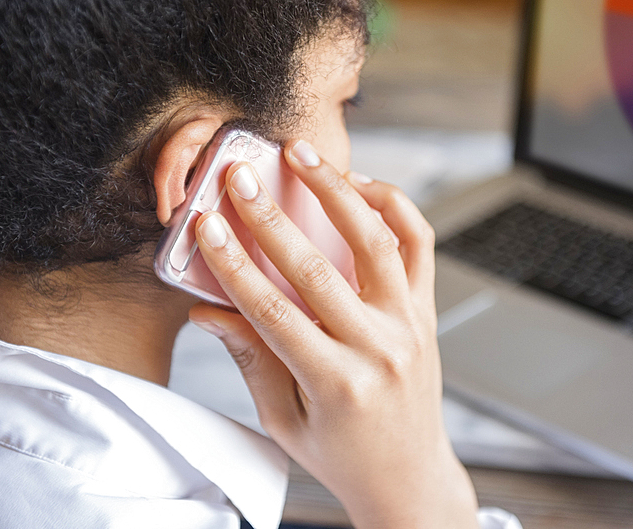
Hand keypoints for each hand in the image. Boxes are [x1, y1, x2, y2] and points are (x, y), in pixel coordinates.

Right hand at [187, 139, 478, 528]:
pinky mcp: (426, 309)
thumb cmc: (342, 454)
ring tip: (301, 155)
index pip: (273, 311)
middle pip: (316, 268)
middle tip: (240, 178)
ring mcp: (409, 324)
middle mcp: (378, 348)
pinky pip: (418, 243)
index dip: (233, 263)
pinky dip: (392, 205)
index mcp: (336, 383)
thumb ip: (250, 360)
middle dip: (270, 217)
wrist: (408, 476)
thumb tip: (208, 312)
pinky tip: (358, 185)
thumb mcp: (284, 419)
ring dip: (335, 190)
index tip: (206, 226)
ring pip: (375, 240)